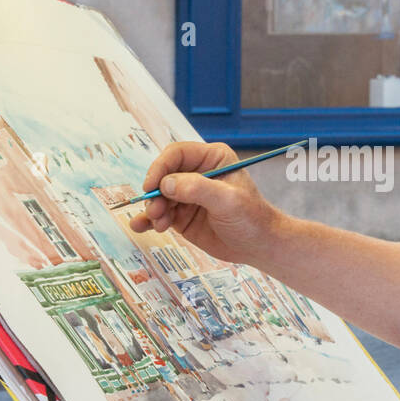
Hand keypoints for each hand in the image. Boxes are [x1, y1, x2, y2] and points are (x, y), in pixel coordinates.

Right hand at [128, 141, 283, 263]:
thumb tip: (166, 184)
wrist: (259, 246)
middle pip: (164, 176)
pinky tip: (140, 227)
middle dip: (155, 193)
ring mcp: (188, 195)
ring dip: (153, 209)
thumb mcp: (228, 200)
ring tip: (158, 224)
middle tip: (155, 212)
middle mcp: (197, 173)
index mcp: (212, 158)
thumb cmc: (251, 218)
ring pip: (159, 196)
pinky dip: (148, 220)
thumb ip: (198, 189)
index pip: (177, 154)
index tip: (150, 186)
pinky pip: (160, 214)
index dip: (160, 167)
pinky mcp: (182, 215)